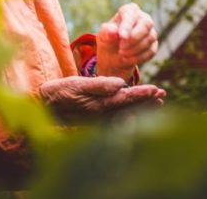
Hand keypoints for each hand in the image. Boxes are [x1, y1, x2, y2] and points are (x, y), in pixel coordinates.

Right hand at [39, 76, 165, 122]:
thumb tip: (122, 84)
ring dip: (142, 108)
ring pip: (127, 115)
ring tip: (156, 102)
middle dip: (147, 102)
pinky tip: (135, 111)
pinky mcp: (95, 122)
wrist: (44, 108)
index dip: (143, 94)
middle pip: (131, 109)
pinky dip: (131, 113)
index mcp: (99, 105)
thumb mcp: (77, 83)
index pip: (127, 99)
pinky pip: (119, 119)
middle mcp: (102, 116)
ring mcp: (99, 121)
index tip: (157, 89)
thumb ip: (99, 85)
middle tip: (162, 94)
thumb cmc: (59, 92)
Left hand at [97, 3, 158, 80]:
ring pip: (150, 38)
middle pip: (146, 24)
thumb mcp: (103, 36)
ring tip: (121, 54)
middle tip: (121, 48)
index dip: (127, 25)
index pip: (131, 14)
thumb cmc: (108, 39)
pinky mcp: (153, 45)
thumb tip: (113, 31)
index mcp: (129, 10)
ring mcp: (150, 31)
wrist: (114, 55)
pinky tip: (127, 59)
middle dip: (134, 38)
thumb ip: (106, 32)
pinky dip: (139, 57)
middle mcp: (143, 18)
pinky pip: (151, 50)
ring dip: (135, 49)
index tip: (121, 37)